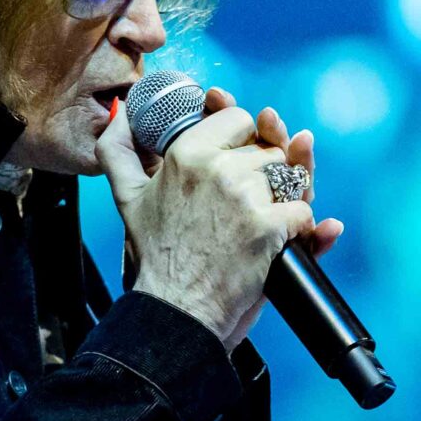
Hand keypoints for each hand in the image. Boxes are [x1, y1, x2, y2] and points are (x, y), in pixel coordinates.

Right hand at [97, 85, 346, 351]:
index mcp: (188, 152)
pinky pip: (303, 212)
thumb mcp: (127, 196)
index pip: (239, 119)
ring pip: (290, 178)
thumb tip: (119, 112)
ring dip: (283, 200)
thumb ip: (117, 149)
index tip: (238, 160)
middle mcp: (218, 168)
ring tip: (259, 223)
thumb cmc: (156, 257)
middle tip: (246, 204)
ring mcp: (247, 197)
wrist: (176, 308)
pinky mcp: (269, 226)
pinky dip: (299, 229)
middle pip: (268, 150)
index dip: (244, 139)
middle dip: (266, 175)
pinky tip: (278, 239)